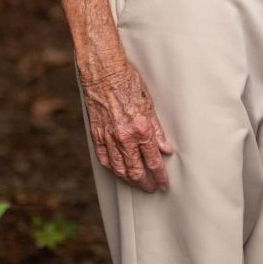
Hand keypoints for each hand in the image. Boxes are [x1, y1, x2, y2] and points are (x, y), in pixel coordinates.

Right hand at [81, 60, 172, 190]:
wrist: (103, 74)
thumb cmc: (128, 85)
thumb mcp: (149, 106)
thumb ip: (158, 131)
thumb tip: (166, 149)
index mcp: (140, 129)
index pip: (153, 161)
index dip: (160, 176)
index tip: (163, 184)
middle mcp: (124, 137)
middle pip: (136, 171)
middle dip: (145, 183)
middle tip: (152, 188)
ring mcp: (108, 138)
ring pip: (119, 169)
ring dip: (130, 180)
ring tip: (137, 185)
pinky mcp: (96, 135)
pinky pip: (104, 159)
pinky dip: (112, 170)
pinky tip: (118, 173)